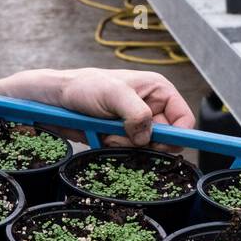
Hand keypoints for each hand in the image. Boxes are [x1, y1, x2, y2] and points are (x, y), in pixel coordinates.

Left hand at [0, 67, 195, 150]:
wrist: (57, 100)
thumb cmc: (84, 87)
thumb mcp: (112, 94)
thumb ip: (136, 113)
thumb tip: (148, 136)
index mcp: (158, 90)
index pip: (184, 119)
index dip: (176, 136)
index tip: (156, 145)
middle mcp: (152, 107)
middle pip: (166, 139)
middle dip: (145, 143)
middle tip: (123, 136)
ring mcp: (136, 124)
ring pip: (146, 149)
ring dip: (127, 146)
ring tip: (108, 133)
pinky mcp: (122, 137)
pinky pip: (130, 153)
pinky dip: (116, 150)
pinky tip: (102, 139)